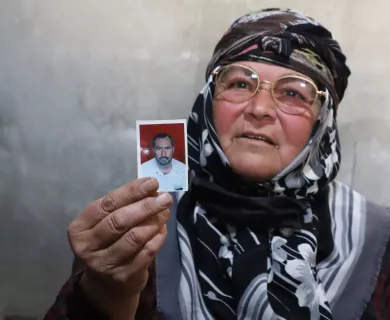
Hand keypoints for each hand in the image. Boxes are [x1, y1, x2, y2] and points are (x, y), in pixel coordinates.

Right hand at [67, 177, 172, 313]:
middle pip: (120, 221)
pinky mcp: (123, 276)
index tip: (152, 182)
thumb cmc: (107, 243)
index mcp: (79, 228)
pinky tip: (163, 229)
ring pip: (134, 237)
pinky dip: (158, 238)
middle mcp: (87, 247)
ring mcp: (104, 264)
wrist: (106, 285)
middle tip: (165, 197)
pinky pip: (146, 252)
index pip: (107, 204)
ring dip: (154, 221)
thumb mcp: (106, 223)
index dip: (131, 191)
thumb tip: (152, 188)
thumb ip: (124, 205)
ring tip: (165, 211)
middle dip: (145, 206)